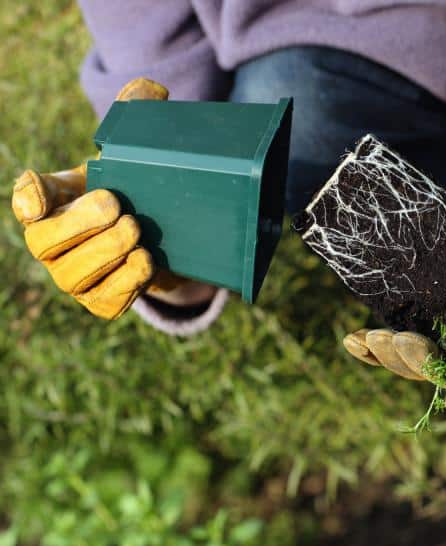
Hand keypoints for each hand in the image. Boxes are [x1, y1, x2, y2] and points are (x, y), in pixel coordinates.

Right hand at [11, 77, 209, 318]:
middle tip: (120, 209)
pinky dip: (127, 283)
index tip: (40, 196)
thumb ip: (135, 117)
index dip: (28, 197)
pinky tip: (146, 262)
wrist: (165, 240)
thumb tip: (150, 88)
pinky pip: (107, 301)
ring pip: (76, 276)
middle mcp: (53, 245)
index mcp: (54, 203)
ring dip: (107, 253)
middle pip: (47, 243)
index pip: (27, 199)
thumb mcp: (132, 157)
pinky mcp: (102, 303)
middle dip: (83, 226)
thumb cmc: (135, 192)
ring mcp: (75, 278)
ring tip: (136, 232)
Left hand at [343, 182, 445, 410]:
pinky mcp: (419, 334)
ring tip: (366, 337)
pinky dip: (371, 349)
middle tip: (395, 339)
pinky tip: (352, 340)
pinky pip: (393, 349)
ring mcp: (440, 346)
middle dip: (413, 361)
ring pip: (410, 365)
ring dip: (387, 356)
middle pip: (438, 374)